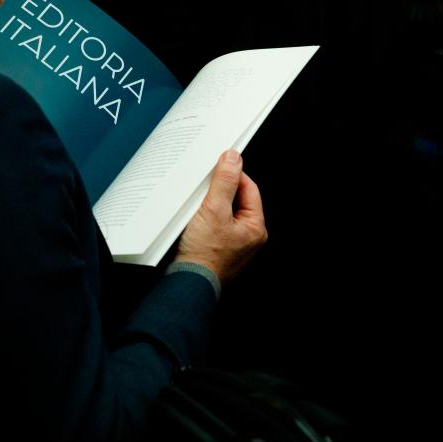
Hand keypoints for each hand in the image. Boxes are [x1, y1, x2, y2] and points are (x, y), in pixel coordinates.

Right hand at [175, 149, 266, 284]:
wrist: (187, 283)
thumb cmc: (203, 255)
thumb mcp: (214, 210)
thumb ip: (224, 182)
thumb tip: (233, 158)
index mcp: (255, 227)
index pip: (249, 189)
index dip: (234, 174)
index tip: (219, 164)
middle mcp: (247, 236)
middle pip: (236, 200)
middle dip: (219, 190)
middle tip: (204, 185)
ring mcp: (233, 244)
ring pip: (223, 212)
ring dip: (209, 204)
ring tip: (196, 203)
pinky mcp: (217, 248)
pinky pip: (213, 224)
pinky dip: (203, 217)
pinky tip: (192, 217)